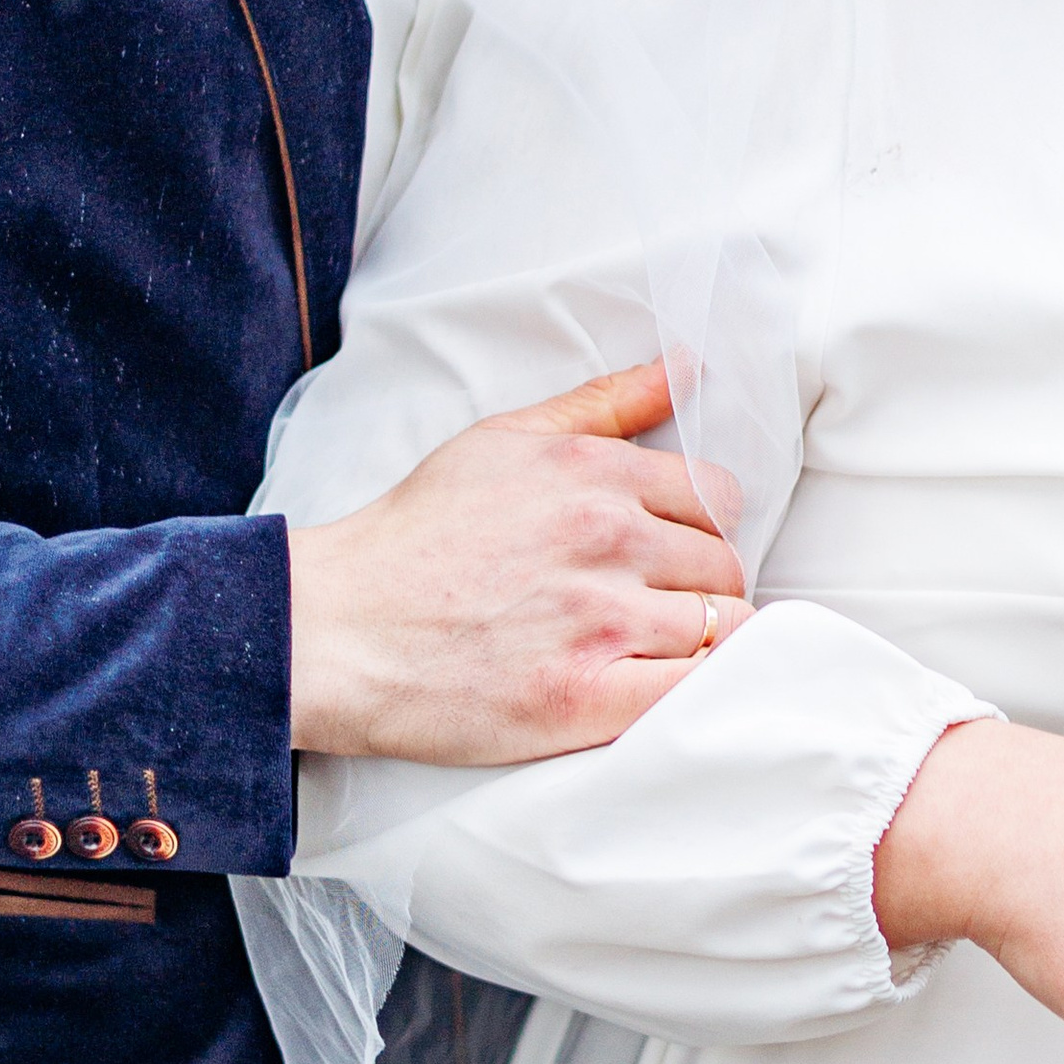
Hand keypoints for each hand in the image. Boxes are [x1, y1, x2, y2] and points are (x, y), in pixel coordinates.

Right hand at [287, 359, 748, 765]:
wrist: (338, 629)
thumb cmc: (416, 535)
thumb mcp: (505, 439)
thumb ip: (605, 403)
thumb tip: (687, 367)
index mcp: (595, 472)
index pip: (716, 497)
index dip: (699, 529)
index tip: (667, 556)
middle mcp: (608, 538)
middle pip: (725, 565)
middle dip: (702, 587)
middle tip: (653, 609)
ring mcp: (601, 619)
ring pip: (721, 628)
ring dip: (699, 643)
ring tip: (647, 652)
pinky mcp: (587, 696)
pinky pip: (696, 690)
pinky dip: (700, 691)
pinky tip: (667, 688)